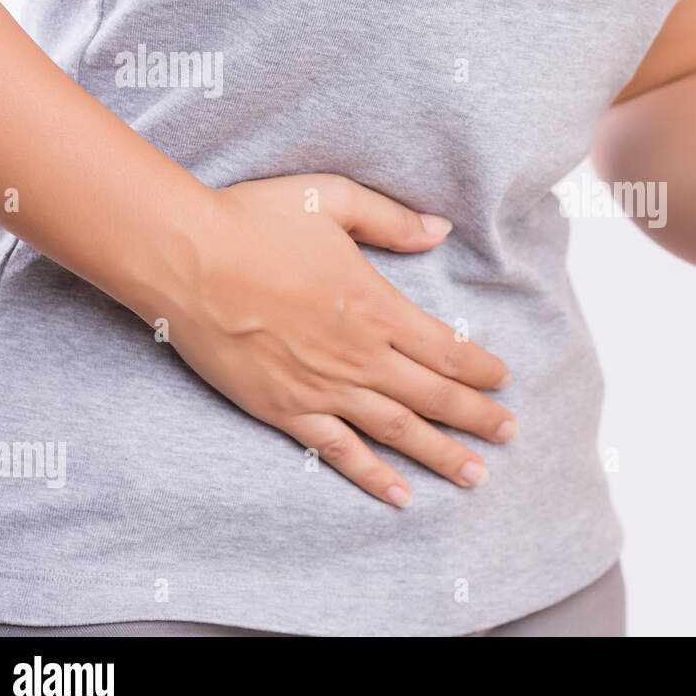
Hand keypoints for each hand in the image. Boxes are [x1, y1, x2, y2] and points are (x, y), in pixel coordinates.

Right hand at [151, 174, 515, 508]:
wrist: (184, 257)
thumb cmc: (256, 221)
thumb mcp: (333, 200)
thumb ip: (392, 220)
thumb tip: (440, 230)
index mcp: (377, 306)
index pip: (448, 350)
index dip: (482, 370)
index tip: (504, 382)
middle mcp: (360, 355)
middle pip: (435, 397)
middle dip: (478, 418)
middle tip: (511, 434)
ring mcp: (323, 388)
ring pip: (398, 431)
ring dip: (442, 454)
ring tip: (476, 475)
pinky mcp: (285, 410)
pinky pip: (339, 450)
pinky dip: (373, 475)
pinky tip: (400, 495)